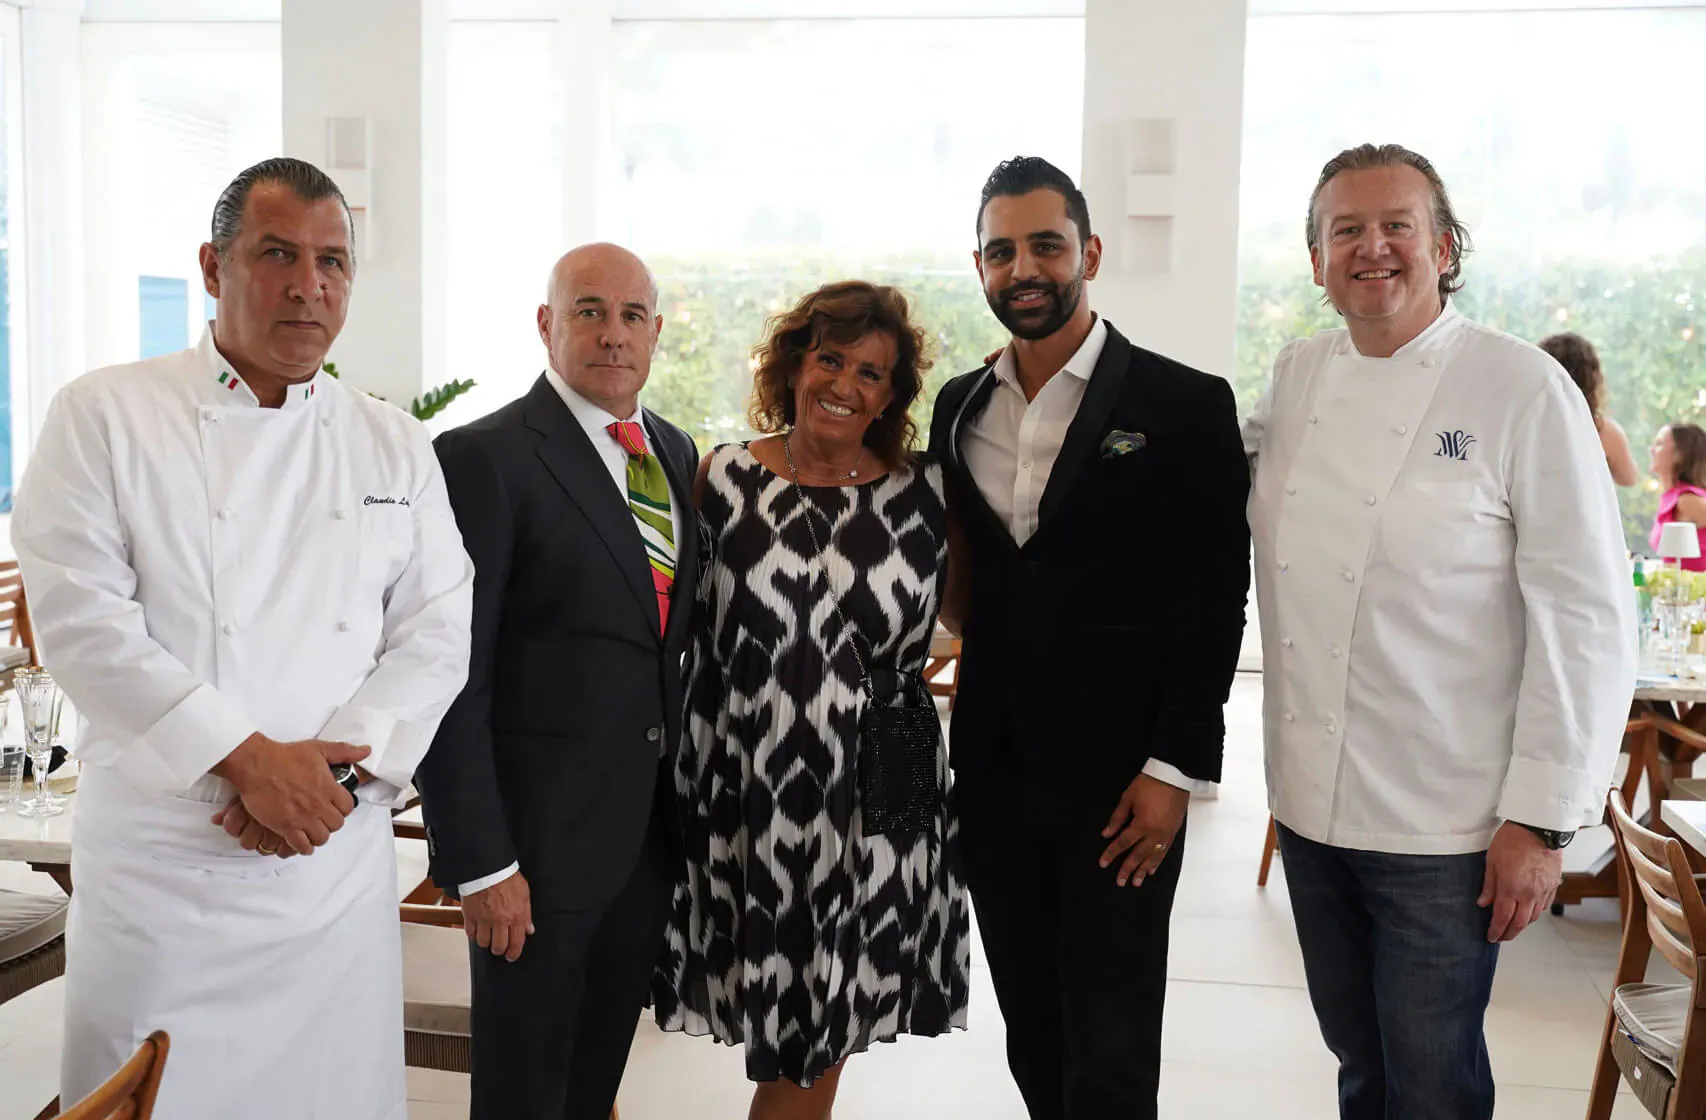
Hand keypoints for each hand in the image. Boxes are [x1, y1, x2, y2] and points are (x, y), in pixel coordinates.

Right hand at [212, 734, 369, 855]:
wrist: (257, 765)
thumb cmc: (285, 756)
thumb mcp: (319, 749)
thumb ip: (345, 752)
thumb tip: (366, 751)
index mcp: (328, 787)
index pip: (348, 807)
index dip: (343, 808)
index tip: (336, 806)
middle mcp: (318, 805)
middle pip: (336, 825)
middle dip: (331, 822)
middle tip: (323, 818)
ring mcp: (302, 817)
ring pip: (322, 838)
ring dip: (319, 836)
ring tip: (313, 830)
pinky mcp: (285, 826)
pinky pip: (302, 846)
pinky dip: (304, 847)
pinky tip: (301, 841)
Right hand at [462, 873, 534, 961]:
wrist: (488, 867)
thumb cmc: (507, 877)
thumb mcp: (525, 894)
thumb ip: (527, 914)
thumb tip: (529, 929)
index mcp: (516, 916)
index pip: (516, 943)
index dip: (514, 953)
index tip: (512, 956)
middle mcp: (500, 921)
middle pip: (498, 947)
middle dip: (500, 950)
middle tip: (500, 948)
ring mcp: (483, 919)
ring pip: (483, 943)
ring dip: (486, 942)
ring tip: (489, 936)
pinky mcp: (469, 915)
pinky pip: (470, 933)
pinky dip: (473, 933)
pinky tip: (478, 929)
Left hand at [1100, 773, 1189, 886]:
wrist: (1174, 776)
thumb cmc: (1149, 784)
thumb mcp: (1128, 798)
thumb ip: (1117, 818)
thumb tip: (1106, 834)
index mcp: (1142, 824)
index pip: (1123, 843)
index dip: (1112, 854)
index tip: (1103, 864)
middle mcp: (1155, 833)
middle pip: (1138, 855)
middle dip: (1128, 869)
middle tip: (1120, 882)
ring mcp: (1166, 834)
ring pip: (1153, 857)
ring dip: (1143, 870)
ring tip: (1136, 882)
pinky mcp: (1173, 832)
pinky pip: (1164, 851)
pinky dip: (1157, 861)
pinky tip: (1152, 869)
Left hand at [1478, 822, 1562, 942]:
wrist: (1540, 828)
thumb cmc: (1514, 840)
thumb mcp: (1492, 860)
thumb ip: (1489, 885)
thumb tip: (1483, 903)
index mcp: (1511, 888)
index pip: (1502, 918)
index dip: (1496, 930)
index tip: (1491, 937)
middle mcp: (1528, 894)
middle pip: (1519, 923)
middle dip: (1509, 933)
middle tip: (1501, 937)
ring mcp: (1543, 891)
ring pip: (1533, 917)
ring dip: (1522, 925)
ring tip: (1513, 927)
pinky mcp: (1553, 885)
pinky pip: (1544, 906)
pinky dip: (1535, 913)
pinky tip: (1529, 913)